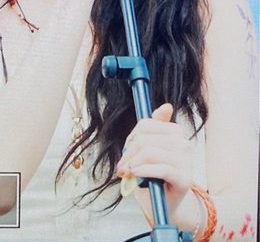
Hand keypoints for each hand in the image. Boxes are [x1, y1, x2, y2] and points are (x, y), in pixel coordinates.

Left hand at [117, 104, 192, 218]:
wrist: (166, 202)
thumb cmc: (155, 174)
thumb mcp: (150, 148)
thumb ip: (154, 127)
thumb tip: (167, 106)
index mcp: (175, 132)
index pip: (146, 125)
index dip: (131, 137)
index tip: (126, 150)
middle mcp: (183, 144)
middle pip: (146, 139)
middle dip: (129, 153)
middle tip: (122, 166)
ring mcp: (186, 161)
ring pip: (151, 152)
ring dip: (134, 163)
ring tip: (127, 173)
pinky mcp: (185, 178)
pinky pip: (161, 168)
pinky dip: (145, 170)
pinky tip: (136, 174)